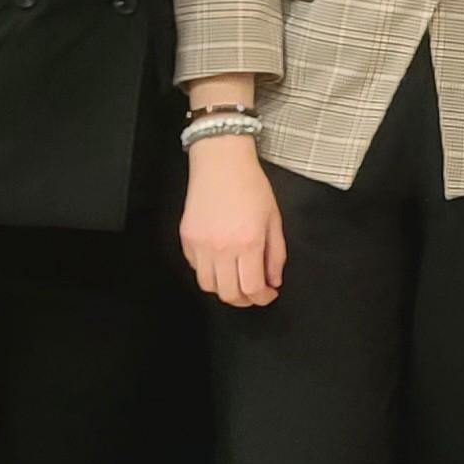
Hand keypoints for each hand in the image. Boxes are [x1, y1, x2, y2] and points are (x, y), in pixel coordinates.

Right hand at [180, 133, 285, 306]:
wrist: (221, 162)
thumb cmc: (250, 185)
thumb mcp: (274, 218)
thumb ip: (276, 253)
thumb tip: (273, 280)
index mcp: (248, 242)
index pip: (252, 288)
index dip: (262, 298)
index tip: (268, 294)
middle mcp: (222, 248)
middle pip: (228, 294)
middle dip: (244, 300)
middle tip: (254, 293)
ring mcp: (201, 245)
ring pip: (209, 286)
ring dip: (224, 289)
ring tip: (237, 280)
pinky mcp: (187, 240)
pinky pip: (196, 268)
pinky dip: (210, 272)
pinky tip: (221, 263)